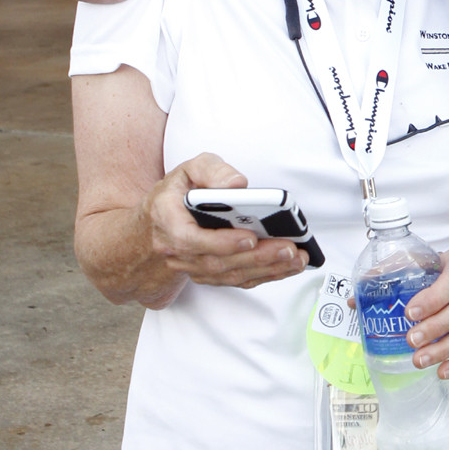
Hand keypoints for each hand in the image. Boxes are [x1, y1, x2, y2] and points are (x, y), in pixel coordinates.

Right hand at [142, 153, 311, 292]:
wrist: (153, 224)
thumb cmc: (175, 193)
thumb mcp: (188, 170)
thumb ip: (212, 171)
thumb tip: (236, 184)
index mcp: (167, 219)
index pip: (192, 239)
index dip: (222, 242)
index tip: (250, 237)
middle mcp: (176, 250)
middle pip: (218, 261)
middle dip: (257, 257)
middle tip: (288, 248)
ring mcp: (191, 266)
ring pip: (229, 274)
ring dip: (265, 269)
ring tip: (295, 258)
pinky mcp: (207, 274)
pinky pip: (235, 279)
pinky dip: (263, 275)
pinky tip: (286, 267)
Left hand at [398, 244, 448, 379]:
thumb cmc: (446, 268)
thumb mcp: (424, 260)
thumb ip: (392, 273)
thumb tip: (356, 299)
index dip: (434, 298)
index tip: (410, 313)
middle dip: (437, 327)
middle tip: (412, 340)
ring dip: (444, 349)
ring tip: (419, 360)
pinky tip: (441, 371)